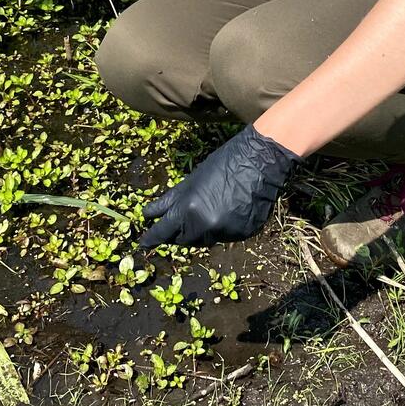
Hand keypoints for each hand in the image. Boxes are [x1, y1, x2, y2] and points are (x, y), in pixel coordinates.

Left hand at [138, 123, 301, 248]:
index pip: (164, 231)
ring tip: (212, 208)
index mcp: (188, 209)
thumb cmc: (224, 163)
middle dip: (180, 233)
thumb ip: (172, 201)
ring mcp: (226, 232)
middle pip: (185, 240)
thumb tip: (150, 214)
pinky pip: (226, 237)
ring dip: (203, 230)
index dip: (152, 238)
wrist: (261, 161)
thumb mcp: (192, 180)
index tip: (143, 244)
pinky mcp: (243, 235)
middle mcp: (205, 225)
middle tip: (181, 223)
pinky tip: (230, 210)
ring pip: (207, 240)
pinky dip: (224, 229)